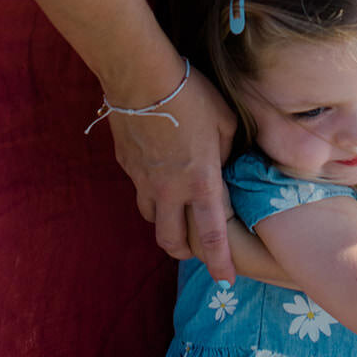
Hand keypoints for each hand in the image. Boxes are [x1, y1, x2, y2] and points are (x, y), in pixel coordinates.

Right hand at [107, 64, 237, 280]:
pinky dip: (151, 192)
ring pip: (152, 219)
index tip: (226, 279)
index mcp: (201, 181)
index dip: (219, 262)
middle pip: (173, 242)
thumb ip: (229, 149)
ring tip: (177, 213)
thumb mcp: (225, 120)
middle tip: (196, 250)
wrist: (141, 77)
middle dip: (186, 253)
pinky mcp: (127, 165)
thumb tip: (227, 161)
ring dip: (166, 223)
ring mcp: (144, 180)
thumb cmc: (191, 95)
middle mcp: (170, 190)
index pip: (212, 235)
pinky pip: (139, 189)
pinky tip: (158, 174)